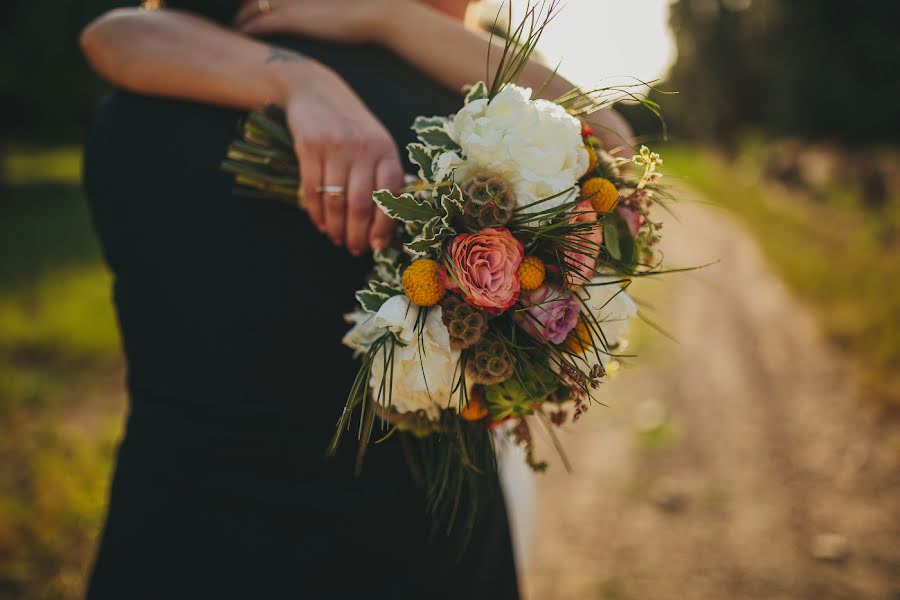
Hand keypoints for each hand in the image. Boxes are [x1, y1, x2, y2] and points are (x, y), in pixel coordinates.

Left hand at [235, 0, 399, 42]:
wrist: (372, 10)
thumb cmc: (364, 10)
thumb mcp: (338, 7)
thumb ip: (325, 9)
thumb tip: (324, 15)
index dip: (259, 1)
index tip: (253, 8)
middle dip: (245, 7)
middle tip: (237, 19)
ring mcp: (292, 4)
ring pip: (254, 8)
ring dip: (241, 18)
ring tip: (234, 29)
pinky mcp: (293, 18)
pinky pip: (261, 23)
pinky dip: (248, 29)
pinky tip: (241, 37)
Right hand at [271, 57, 401, 253]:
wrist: (315, 91)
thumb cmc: (352, 126)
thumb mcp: (376, 144)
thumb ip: (382, 177)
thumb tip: (384, 226)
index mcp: (385, 149)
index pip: (389, 195)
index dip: (383, 225)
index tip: (377, 246)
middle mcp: (363, 148)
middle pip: (361, 204)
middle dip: (357, 234)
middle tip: (354, 249)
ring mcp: (335, 147)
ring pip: (336, 201)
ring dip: (336, 228)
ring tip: (338, 239)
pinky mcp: (309, 147)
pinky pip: (313, 191)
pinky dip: (316, 214)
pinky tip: (321, 224)